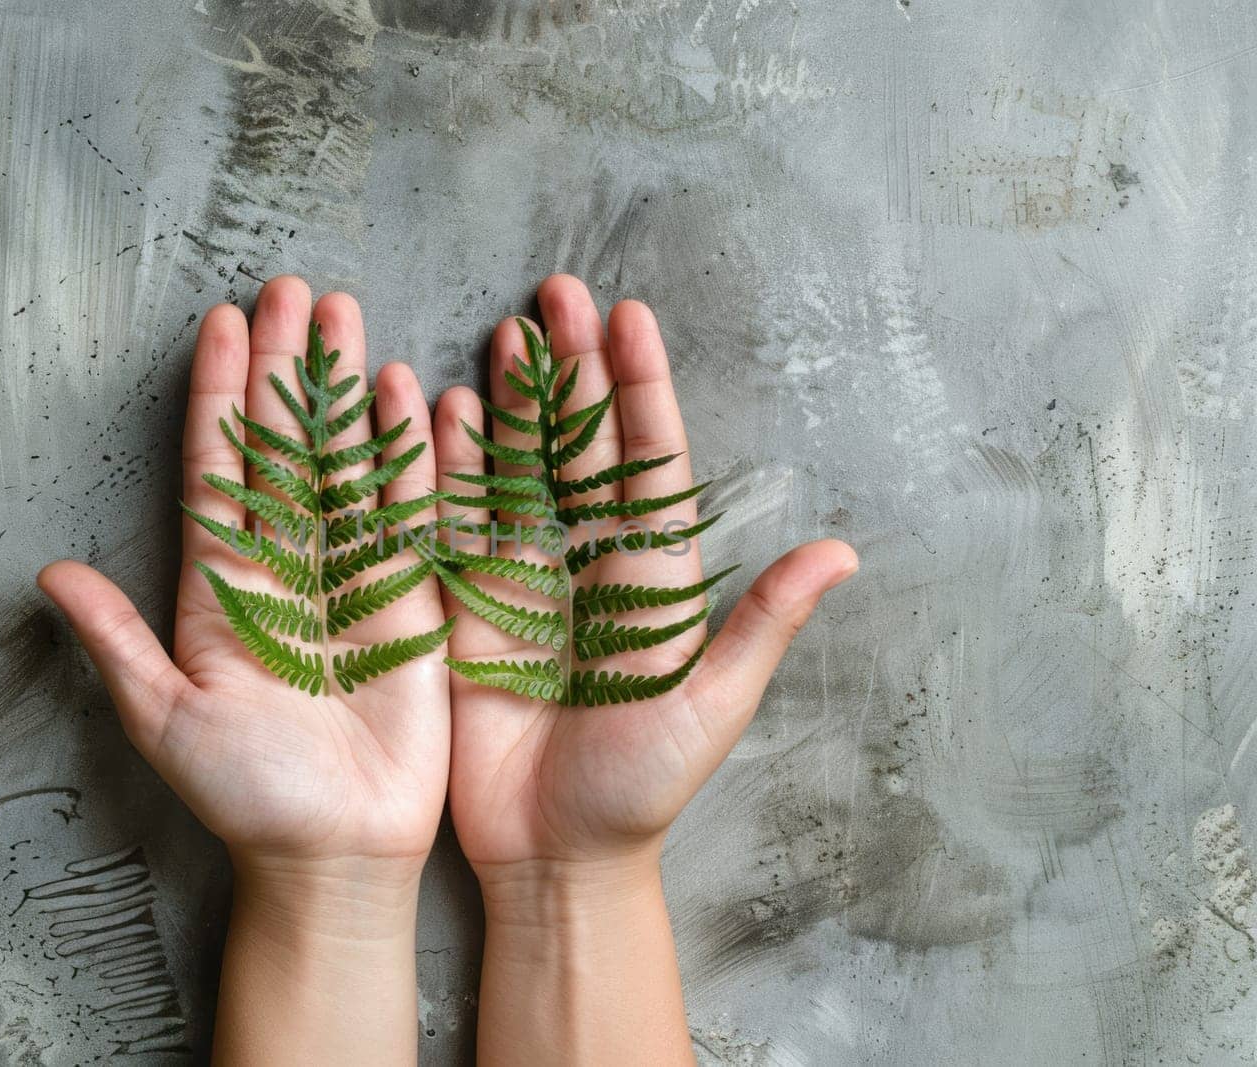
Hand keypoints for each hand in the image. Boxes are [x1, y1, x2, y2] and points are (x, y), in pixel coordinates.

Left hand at [39, 276, 448, 1064]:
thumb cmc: (247, 797)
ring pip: (345, 460)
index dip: (222, 395)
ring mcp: (351, 576)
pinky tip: (406, 391)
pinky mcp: (410, 598)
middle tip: (292, 288)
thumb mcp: (167, 718)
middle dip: (287, 367)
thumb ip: (116, 642)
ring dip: (345, 387)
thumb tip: (47, 576)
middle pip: (285, 444)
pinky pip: (409, 510)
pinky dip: (408, 450)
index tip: (226, 322)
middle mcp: (286, 567)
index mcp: (223, 586)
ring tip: (346, 313)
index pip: (220, 468)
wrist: (336, 851)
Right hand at [434, 275, 855, 1063]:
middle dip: (571, 370)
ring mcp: (521, 584)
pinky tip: (440, 410)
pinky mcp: (465, 611)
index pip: (646, 464)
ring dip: (510, 403)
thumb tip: (840, 550)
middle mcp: (586, 567)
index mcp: (650, 580)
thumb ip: (760, 626)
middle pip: (579, 448)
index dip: (638, 390)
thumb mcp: (707, 709)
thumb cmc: (640, 792)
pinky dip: (448, 467)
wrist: (557, 857)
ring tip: (503, 334)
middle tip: (556, 292)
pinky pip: (456, 524)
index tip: (629, 318)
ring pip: (517, 471)